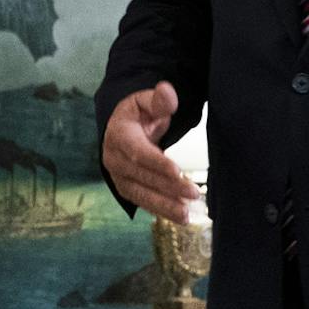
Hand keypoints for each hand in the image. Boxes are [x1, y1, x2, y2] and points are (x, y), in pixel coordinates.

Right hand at [102, 82, 201, 222]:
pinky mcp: (126, 188)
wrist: (121, 128)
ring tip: (187, 215)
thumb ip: (159, 100)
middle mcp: (114, 159)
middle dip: (168, 187)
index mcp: (119, 135)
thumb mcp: (147, 102)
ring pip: (142, 194)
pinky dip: (161, 210)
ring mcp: (118, 176)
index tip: (177, 171)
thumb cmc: (138, 114)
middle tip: (194, 193)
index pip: (138, 152)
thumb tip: (166, 90)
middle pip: (143, 176)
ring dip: (164, 206)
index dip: (156, 162)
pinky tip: (180, 217)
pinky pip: (143, 202)